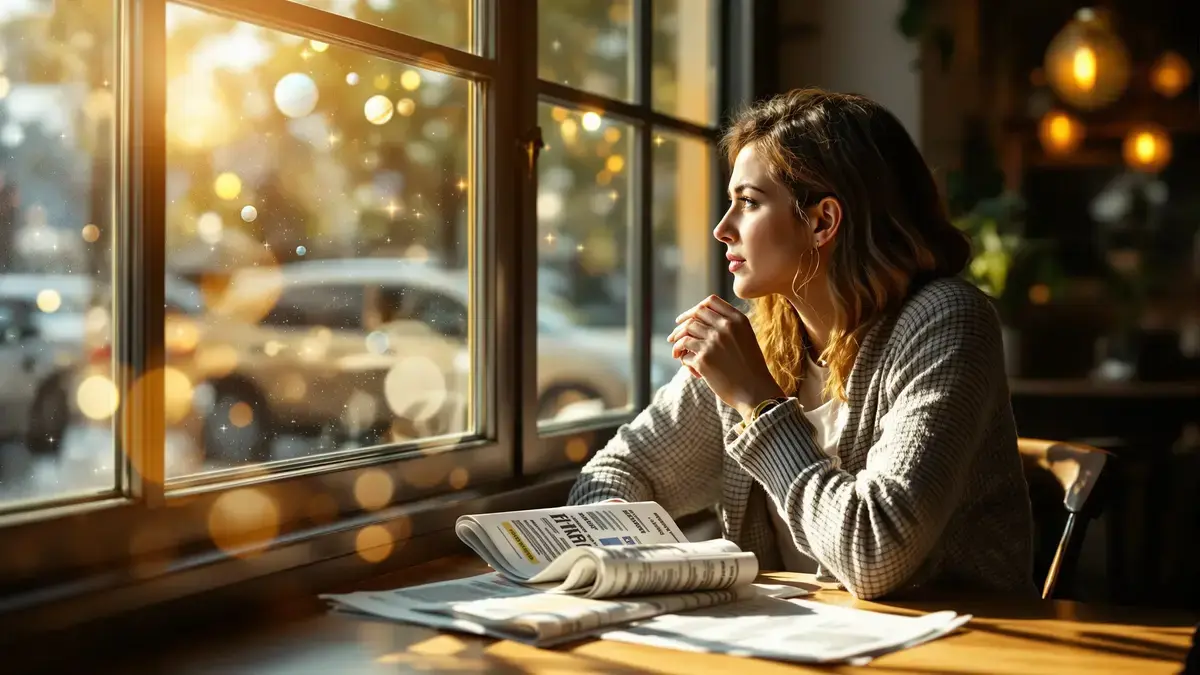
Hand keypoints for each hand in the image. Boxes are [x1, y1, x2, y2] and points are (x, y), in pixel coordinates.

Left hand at [667, 295, 785, 418]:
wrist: (756, 392)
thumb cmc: (750, 368)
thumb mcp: (746, 339)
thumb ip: (729, 326)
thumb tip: (698, 321)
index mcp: (738, 320)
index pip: (710, 302)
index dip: (694, 309)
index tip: (685, 319)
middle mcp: (725, 327)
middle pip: (695, 316)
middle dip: (680, 325)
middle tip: (673, 336)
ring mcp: (713, 342)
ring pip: (685, 334)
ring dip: (677, 343)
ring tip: (676, 353)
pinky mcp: (704, 360)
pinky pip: (685, 355)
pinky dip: (683, 360)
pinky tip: (690, 368)